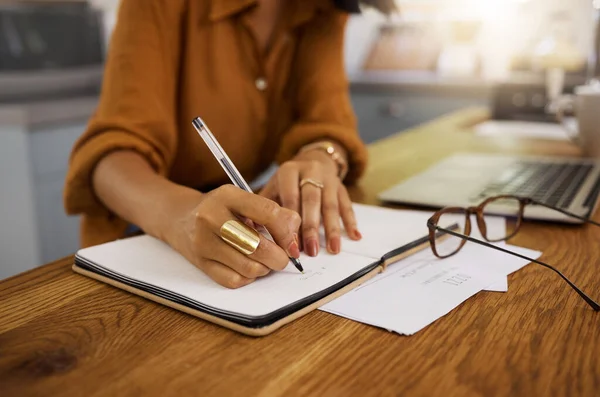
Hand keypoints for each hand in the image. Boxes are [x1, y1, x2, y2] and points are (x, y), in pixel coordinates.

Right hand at [167, 185, 300, 288]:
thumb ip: (274, 213)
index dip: (287, 233)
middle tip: (283, 258)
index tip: (293, 245)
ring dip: (264, 269)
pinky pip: (234, 280)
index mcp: (227, 195)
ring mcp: (203, 241)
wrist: (179, 218)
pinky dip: (248, 278)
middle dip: (279, 257)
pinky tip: (248, 268)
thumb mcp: (243, 201)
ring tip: (265, 262)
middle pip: (258, 246)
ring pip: (248, 267)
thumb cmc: (221, 209)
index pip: (268, 213)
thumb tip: (295, 234)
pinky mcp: (200, 262)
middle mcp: (211, 217)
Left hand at [260, 149, 361, 256]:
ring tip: (333, 249)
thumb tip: (253, 230)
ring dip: (332, 229)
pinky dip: (351, 221)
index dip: (291, 221)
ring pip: (331, 204)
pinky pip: (347, 204)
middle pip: (312, 201)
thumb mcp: (274, 185)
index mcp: (289, 171)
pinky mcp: (342, 186)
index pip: (290, 197)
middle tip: (311, 251)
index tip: (291, 244)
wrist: (313, 159)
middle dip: (312, 228)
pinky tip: (354, 236)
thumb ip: (265, 205)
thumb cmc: (289, 180)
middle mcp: (310, 171)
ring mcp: (328, 179)